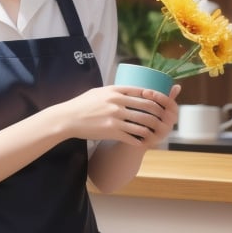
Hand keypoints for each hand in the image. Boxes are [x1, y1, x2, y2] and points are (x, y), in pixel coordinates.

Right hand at [63, 83, 180, 145]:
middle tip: (163, 117)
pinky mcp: (111, 131)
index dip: (154, 96)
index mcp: (114, 91)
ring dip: (152, 128)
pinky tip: (142, 142)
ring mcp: (115, 117)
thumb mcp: (97, 92)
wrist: (67, 118)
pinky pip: (132, 136)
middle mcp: (117, 103)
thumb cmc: (81, 104)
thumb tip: (126, 90)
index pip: (142, 91)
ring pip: (142, 123)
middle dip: (158, 113)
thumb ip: (113, 91)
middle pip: (146, 106)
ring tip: (156, 132)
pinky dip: (139, 140)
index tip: (160, 101)